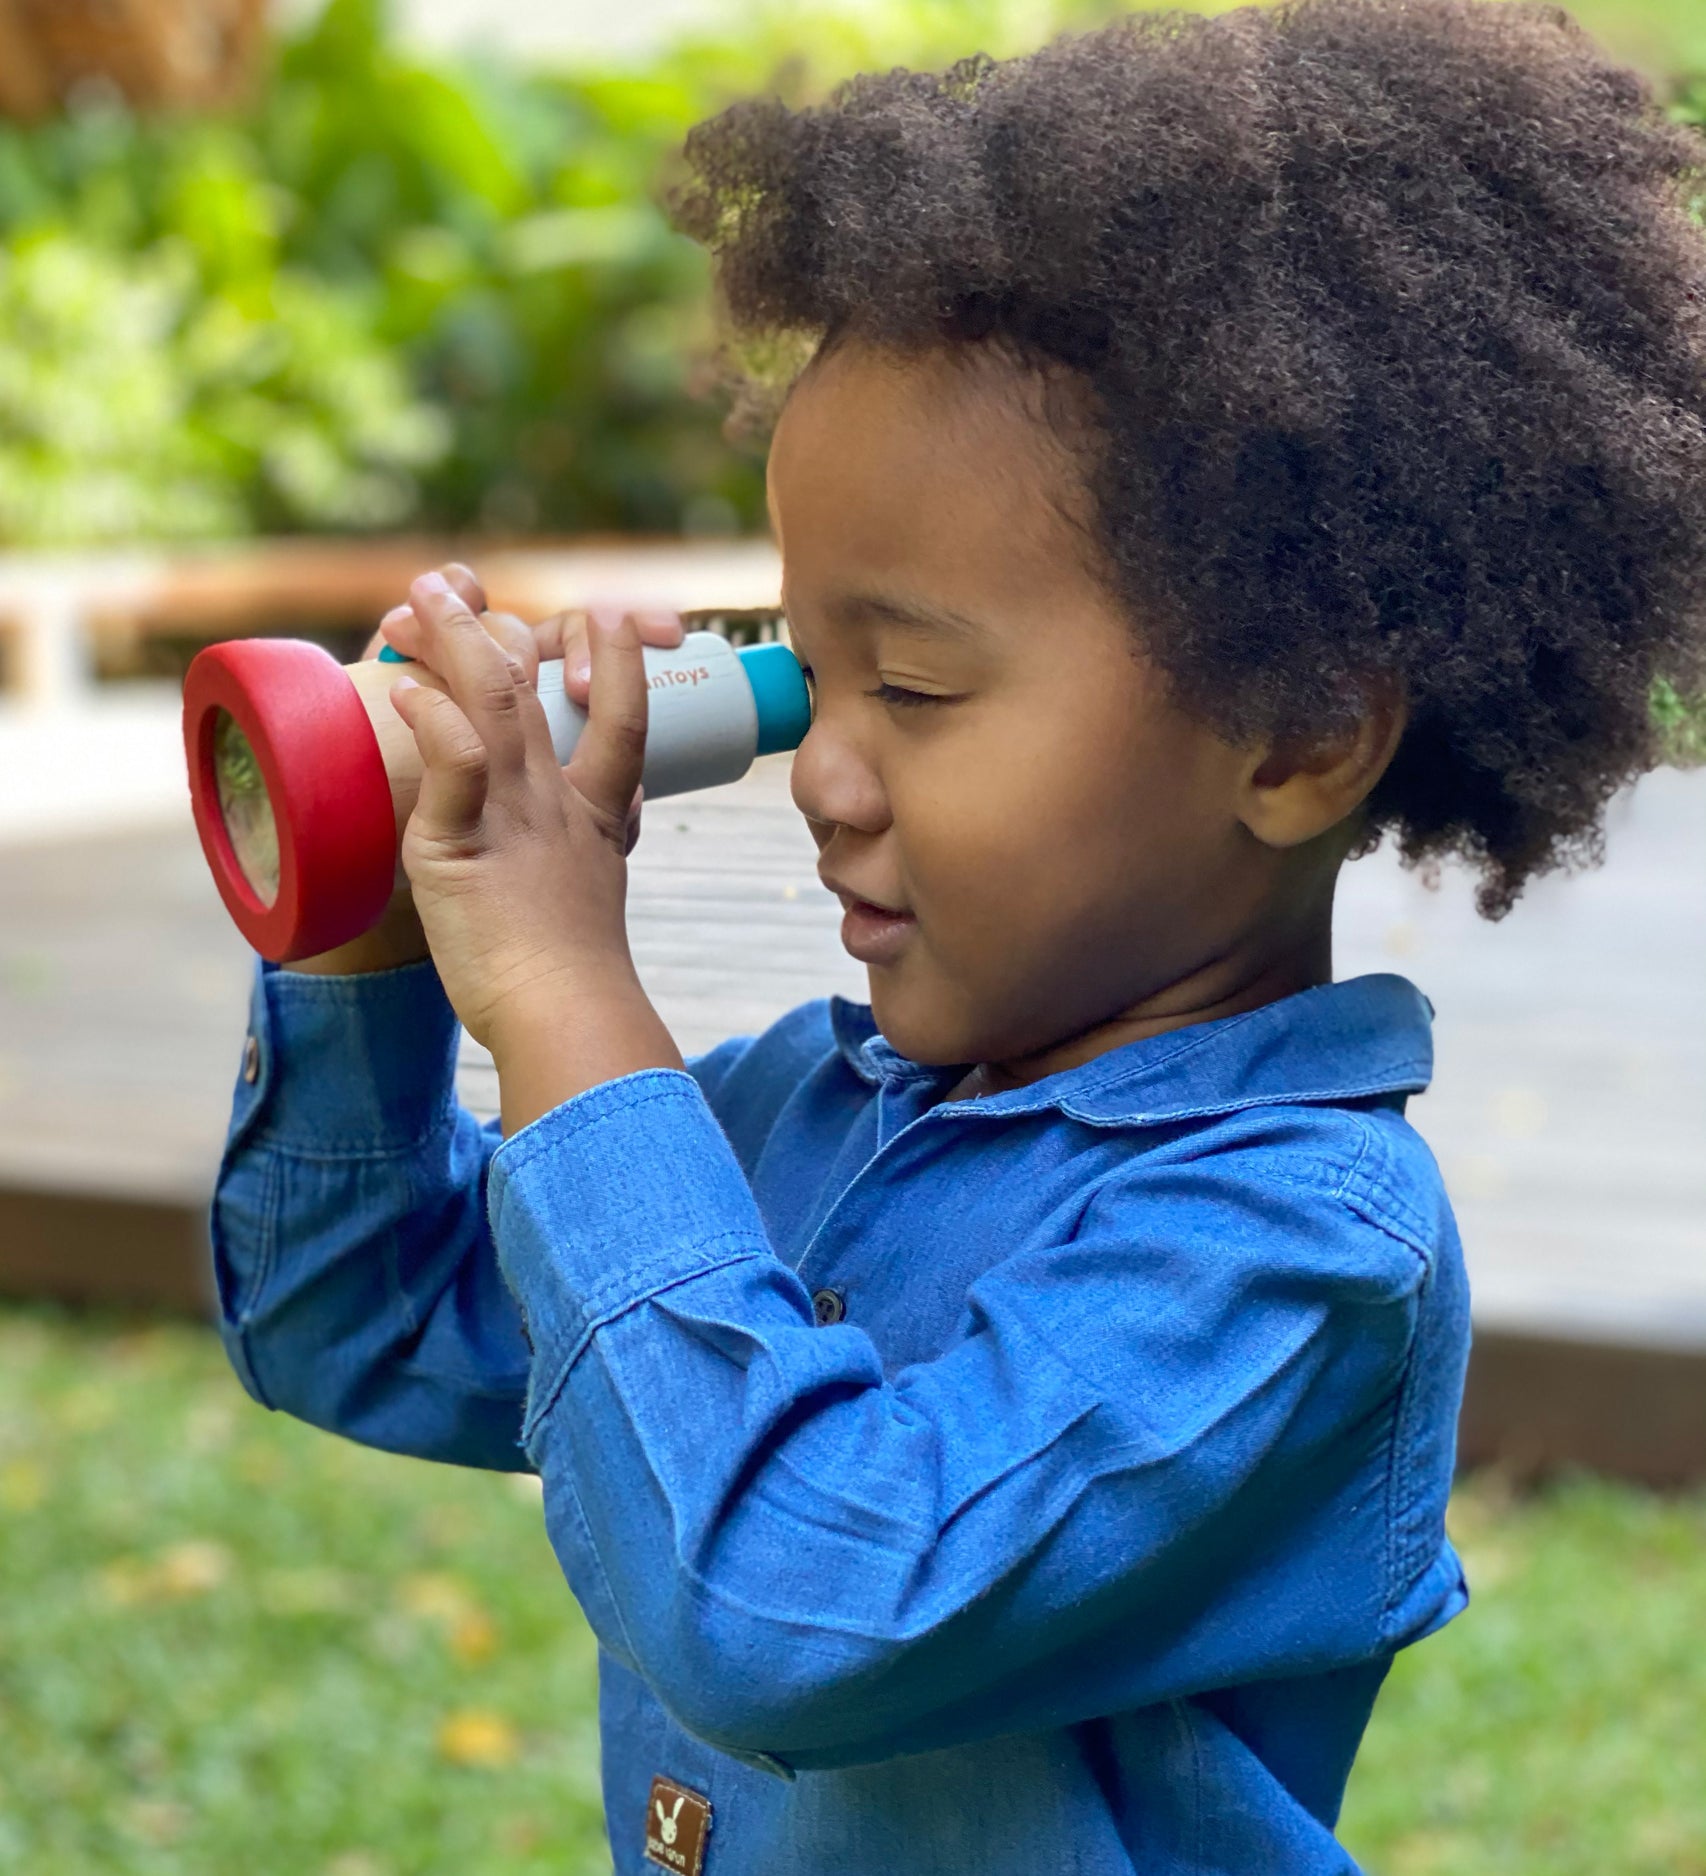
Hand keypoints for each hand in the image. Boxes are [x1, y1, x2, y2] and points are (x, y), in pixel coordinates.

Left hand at [287, 565, 685, 974]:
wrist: (567, 1014)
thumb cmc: (577, 978)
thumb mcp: (595, 896)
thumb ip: (593, 854)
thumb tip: (608, 835)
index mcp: (595, 816)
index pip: (624, 721)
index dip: (617, 661)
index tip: (608, 612)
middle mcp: (557, 802)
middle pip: (531, 690)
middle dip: (490, 626)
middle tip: (450, 583)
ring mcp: (513, 816)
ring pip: (490, 703)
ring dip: (452, 639)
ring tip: (422, 598)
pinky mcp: (463, 845)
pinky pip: (452, 763)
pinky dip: (431, 718)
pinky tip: (406, 689)